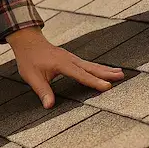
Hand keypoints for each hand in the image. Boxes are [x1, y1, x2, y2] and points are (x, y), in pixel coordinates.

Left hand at [7, 27, 124, 108]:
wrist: (27, 41)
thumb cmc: (29, 59)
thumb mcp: (32, 76)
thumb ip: (42, 91)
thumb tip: (49, 106)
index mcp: (62, 64)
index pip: (81, 75)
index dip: (94, 82)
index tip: (107, 86)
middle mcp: (69, 59)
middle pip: (91, 68)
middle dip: (106, 73)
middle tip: (122, 76)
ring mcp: (71, 58)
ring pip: (91, 65)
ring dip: (105, 69)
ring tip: (120, 73)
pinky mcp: (70, 58)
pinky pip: (87, 64)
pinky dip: (97, 67)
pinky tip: (104, 70)